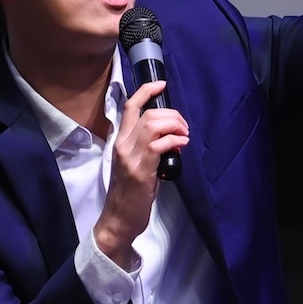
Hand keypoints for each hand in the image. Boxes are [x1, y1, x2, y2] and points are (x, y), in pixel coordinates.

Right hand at [93, 81, 188, 266]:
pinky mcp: (141, 170)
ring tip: (184, 136)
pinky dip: (174, 141)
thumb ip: (148, 148)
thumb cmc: (129, 194)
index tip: (162, 84)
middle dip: (172, 114)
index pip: (130, 106)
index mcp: (119, 141)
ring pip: (154, 124)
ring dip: (175, 125)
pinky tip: (181, 146)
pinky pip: (160, 145)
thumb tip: (171, 138)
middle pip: (148, 113)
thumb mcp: (135, 164)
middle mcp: (122, 144)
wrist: (118, 219)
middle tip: (184, 127)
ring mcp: (130, 157)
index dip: (146, 90)